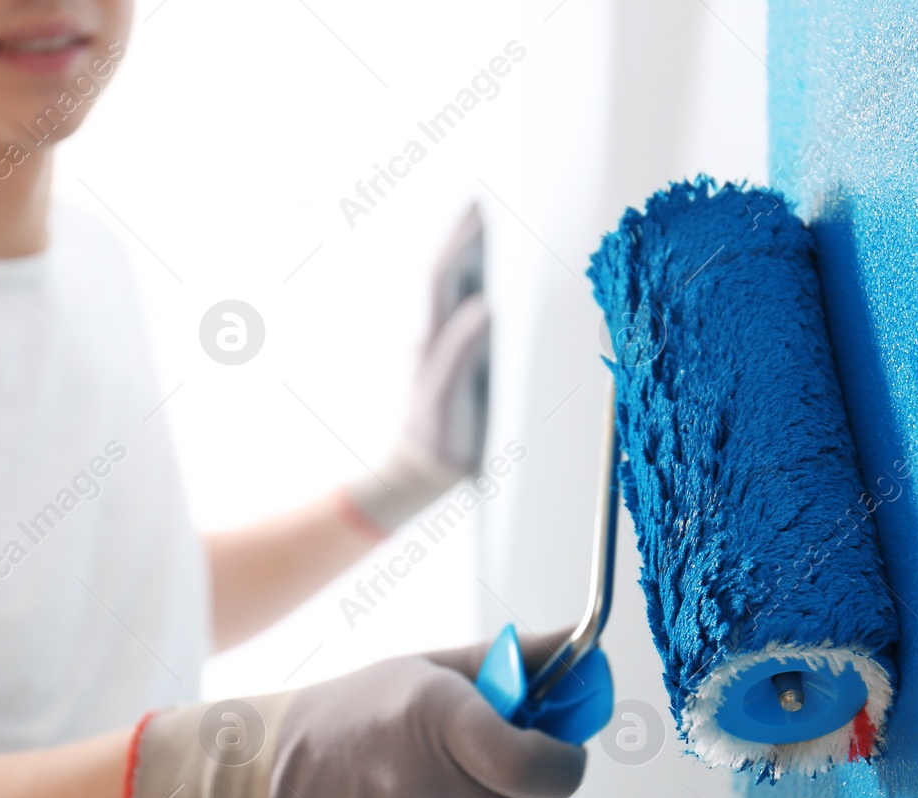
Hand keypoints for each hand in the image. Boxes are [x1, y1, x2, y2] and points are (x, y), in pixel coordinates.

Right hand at [267, 643, 584, 797]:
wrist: (269, 769)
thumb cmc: (362, 710)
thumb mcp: (432, 670)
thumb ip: (514, 661)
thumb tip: (583, 643)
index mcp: (441, 716)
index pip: (532, 765)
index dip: (563, 768)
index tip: (561, 758)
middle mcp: (427, 780)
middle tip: (500, 780)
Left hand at [343, 206, 490, 533]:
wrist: (424, 472)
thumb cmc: (439, 437)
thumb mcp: (449, 395)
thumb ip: (461, 351)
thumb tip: (484, 306)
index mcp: (435, 339)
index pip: (445, 278)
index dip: (460, 242)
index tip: (480, 210)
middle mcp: (435, 337)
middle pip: (446, 276)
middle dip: (462, 239)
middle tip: (482, 204)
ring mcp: (443, 350)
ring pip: (453, 294)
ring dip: (466, 260)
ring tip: (486, 230)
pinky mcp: (456, 364)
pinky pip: (464, 316)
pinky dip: (475, 290)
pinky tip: (492, 284)